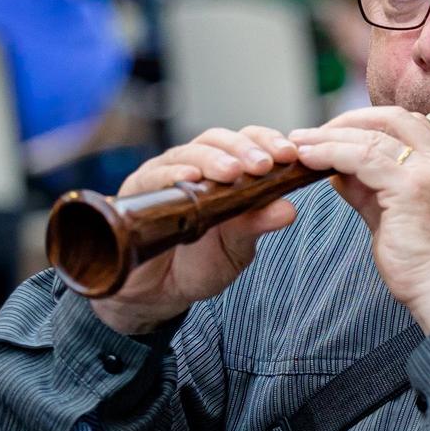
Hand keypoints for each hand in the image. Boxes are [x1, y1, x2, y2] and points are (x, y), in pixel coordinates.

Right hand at [90, 126, 301, 335]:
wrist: (158, 290)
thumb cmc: (201, 262)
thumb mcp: (237, 247)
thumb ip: (258, 224)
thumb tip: (290, 209)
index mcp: (229, 172)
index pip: (250, 142)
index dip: (270, 142)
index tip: (290, 155)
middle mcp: (199, 166)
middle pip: (221, 140)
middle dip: (245, 149)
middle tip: (263, 164)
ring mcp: (167, 173)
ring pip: (190, 152)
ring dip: (213, 159)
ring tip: (232, 171)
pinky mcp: (139, 187)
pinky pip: (155, 174)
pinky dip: (173, 174)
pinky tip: (189, 179)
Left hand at [290, 107, 429, 332]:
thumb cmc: (423, 265)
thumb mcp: (393, 217)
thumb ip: (369, 190)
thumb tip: (336, 170)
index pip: (410, 124)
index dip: (371, 121)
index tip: (338, 132)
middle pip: (394, 118)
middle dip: (350, 119)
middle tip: (315, 132)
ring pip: (373, 137)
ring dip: (331, 136)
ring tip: (301, 144)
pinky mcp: (411, 188)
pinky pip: (363, 158)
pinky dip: (332, 153)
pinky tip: (310, 159)